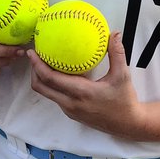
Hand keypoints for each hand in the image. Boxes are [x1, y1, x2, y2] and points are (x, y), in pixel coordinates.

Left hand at [26, 31, 143, 136]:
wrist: (127, 124)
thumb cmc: (124, 100)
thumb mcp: (123, 76)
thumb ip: (117, 53)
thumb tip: (114, 34)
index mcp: (81, 92)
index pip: (51, 79)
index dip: (37, 65)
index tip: (32, 52)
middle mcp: (70, 103)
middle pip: (41, 87)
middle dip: (33, 70)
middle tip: (34, 55)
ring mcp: (69, 110)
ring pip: (47, 93)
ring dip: (41, 78)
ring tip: (43, 62)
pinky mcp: (71, 113)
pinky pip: (55, 96)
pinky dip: (51, 85)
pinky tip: (58, 73)